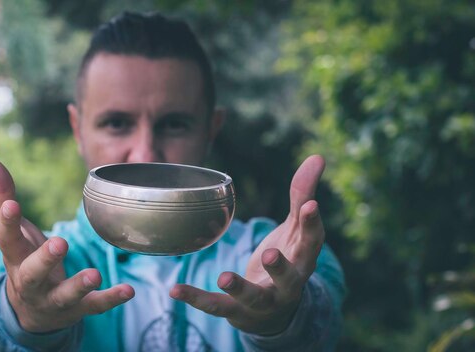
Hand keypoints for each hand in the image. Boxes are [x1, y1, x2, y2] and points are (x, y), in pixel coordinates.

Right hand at [0, 154, 133, 332]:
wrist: (29, 311)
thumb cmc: (21, 257)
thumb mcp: (10, 228)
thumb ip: (1, 193)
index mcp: (14, 255)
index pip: (6, 238)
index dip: (7, 221)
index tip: (11, 204)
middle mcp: (29, 280)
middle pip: (33, 272)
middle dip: (45, 259)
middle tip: (59, 243)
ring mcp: (53, 297)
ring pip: (63, 294)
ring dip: (78, 285)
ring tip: (94, 274)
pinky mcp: (76, 309)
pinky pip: (93, 305)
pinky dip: (110, 298)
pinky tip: (128, 290)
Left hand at [170, 155, 324, 334]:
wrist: (276, 314)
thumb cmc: (288, 260)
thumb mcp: (294, 229)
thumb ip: (301, 195)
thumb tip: (318, 157)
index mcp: (302, 260)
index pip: (312, 242)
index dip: (313, 223)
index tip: (311, 204)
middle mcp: (287, 285)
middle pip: (289, 278)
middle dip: (280, 268)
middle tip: (270, 253)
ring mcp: (262, 301)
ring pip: (253, 297)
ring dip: (239, 287)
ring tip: (224, 276)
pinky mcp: (236, 311)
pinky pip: (216, 305)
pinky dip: (195, 298)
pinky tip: (174, 290)